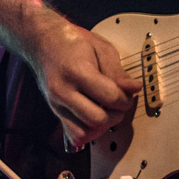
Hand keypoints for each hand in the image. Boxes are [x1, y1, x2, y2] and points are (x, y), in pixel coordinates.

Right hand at [26, 13, 140, 150]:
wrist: (43, 42)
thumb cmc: (74, 43)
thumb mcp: (101, 48)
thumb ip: (118, 72)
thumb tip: (135, 89)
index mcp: (77, 72)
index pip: (109, 97)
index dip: (125, 99)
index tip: (129, 93)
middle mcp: (63, 91)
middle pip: (97, 120)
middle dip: (116, 115)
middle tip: (120, 104)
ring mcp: (56, 104)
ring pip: (84, 133)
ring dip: (102, 127)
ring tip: (108, 111)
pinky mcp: (55, 112)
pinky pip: (73, 135)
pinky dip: (88, 132)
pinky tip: (94, 117)